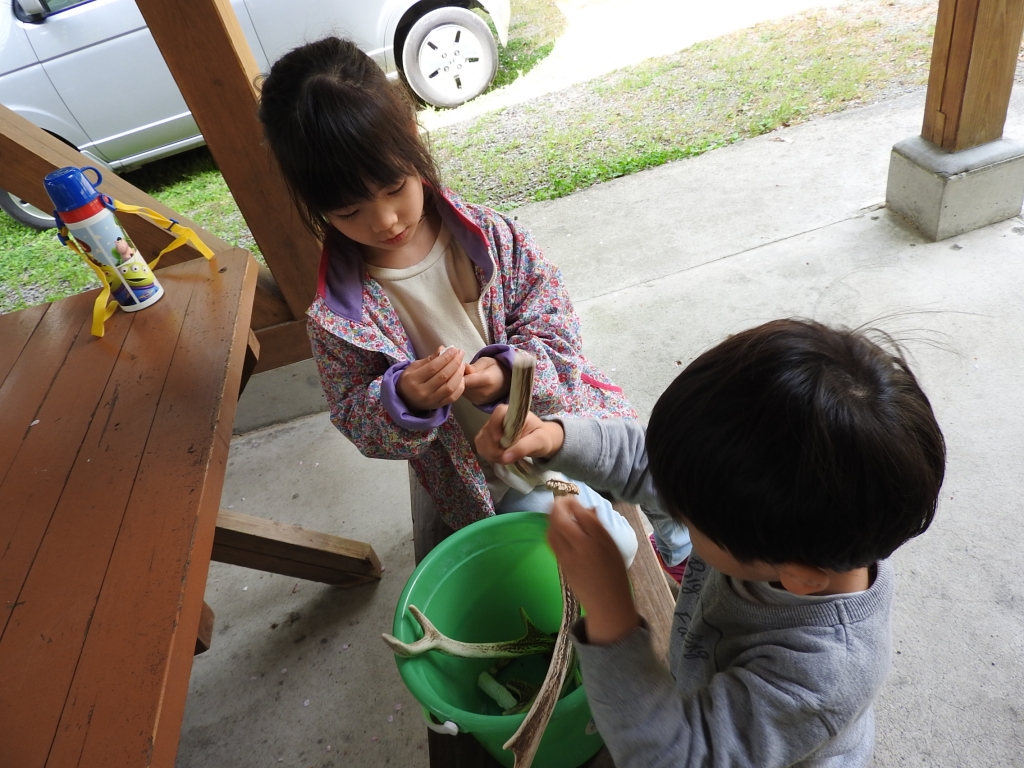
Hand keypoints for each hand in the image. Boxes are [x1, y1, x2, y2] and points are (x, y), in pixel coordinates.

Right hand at [396, 346, 465, 411]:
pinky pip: (453, 397)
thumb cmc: (410, 380)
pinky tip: (462, 377)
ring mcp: (430, 401)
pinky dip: (460, 386)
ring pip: (449, 387)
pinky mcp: (438, 406)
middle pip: (443, 376)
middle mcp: (421, 392)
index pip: (433, 367)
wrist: (406, 400)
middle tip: (460, 354)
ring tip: (462, 364)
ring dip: (459, 374)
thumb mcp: (414, 367)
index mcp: (413, 380)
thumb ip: (429, 359)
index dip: (445, 358)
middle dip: (454, 363)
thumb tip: (443, 349)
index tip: (454, 349)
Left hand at [462, 355, 510, 404]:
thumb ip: (475, 366)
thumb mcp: (487, 361)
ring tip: (466, 376)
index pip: (465, 379)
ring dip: (459, 384)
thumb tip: (464, 368)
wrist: (508, 382)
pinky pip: (464, 395)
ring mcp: (479, 400)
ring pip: (460, 391)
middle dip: (457, 378)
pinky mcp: (477, 403)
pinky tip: (469, 383)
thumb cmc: (496, 368)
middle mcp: (482, 393)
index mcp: (486, 380)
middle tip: (460, 370)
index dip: (457, 373)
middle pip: (461, 386)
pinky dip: (463, 389)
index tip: (457, 366)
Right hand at [474, 405, 564, 463]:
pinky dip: (489, 456)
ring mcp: (490, 428)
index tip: (500, 440)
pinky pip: (481, 447)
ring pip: (482, 441)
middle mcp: (498, 418)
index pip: (498, 413)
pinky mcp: (486, 438)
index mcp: (512, 412)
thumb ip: (523, 447)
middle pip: (487, 431)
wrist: (538, 441)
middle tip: (508, 457)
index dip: (495, 426)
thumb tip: (505, 457)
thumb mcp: (539, 441)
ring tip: (507, 457)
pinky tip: (500, 457)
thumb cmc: (541, 437)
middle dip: (495, 448)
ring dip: (492, 454)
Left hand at [547, 497, 639, 644]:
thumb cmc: (614, 574)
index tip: (571, 498)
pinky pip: (552, 542)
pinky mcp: (562, 564)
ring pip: (553, 529)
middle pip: (562, 518)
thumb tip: (588, 510)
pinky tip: (554, 529)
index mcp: (601, 538)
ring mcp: (570, 555)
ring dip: (551, 517)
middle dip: (557, 505)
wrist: (608, 602)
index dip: (573, 502)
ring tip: (555, 512)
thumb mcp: (612, 547)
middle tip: (559, 501)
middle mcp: (583, 544)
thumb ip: (599, 528)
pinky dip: (551, 531)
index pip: (582, 513)